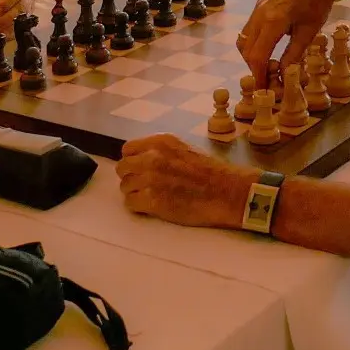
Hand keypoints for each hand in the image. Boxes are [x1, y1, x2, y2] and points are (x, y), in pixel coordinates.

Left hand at [115, 135, 253, 227]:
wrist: (227, 192)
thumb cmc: (211, 172)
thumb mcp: (184, 149)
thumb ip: (161, 152)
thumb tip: (142, 160)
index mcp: (160, 142)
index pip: (127, 149)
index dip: (133, 161)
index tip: (140, 169)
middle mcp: (152, 157)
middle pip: (122, 168)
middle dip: (131, 178)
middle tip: (144, 186)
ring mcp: (150, 178)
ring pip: (124, 187)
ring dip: (135, 193)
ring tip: (151, 198)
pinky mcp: (152, 200)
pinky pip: (130, 203)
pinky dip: (139, 207)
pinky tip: (152, 207)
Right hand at [236, 0, 346, 82]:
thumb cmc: (317, 3)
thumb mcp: (309, 32)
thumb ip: (293, 54)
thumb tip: (283, 74)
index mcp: (272, 22)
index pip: (257, 56)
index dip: (258, 75)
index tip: (263, 89)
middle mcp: (259, 14)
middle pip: (247, 49)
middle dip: (254, 67)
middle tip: (266, 80)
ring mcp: (257, 8)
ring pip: (245, 39)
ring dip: (252, 55)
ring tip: (267, 66)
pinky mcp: (259, 5)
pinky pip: (249, 29)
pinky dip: (254, 43)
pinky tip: (268, 49)